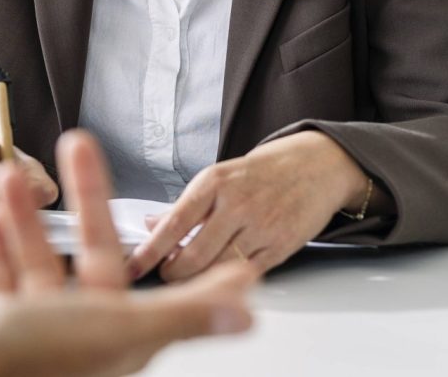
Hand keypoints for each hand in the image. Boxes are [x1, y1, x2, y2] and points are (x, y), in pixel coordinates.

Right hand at [0, 130, 255, 376]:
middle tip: (77, 145)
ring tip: (15, 177)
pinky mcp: (4, 335)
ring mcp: (42, 335)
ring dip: (31, 218)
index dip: (181, 257)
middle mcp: (85, 334)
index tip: (191, 228)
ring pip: (43, 264)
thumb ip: (184, 314)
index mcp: (121, 334)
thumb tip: (247, 311)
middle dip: (85, 198)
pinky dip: (4, 251)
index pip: (164, 288)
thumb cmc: (36, 361)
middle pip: (93, 254)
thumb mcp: (118, 327)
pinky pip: (8, 285)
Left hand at [128, 130, 369, 281]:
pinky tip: (218, 279)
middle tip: (163, 276)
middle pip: (193, 255)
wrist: (315, 166)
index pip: (173, 223)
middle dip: (172, 273)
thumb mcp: (219, 177)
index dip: (149, 250)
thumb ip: (185, 205)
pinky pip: (245, 274)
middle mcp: (237, 204)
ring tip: (186, 279)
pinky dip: (227, 281)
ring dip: (196, 281)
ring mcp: (261, 227)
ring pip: (218, 269)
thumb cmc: (263, 172)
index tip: (132, 266)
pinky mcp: (281, 247)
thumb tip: (151, 224)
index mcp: (214, 182)